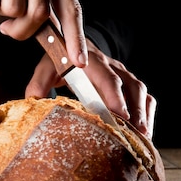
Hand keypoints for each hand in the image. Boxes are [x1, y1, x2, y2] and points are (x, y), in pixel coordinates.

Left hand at [25, 39, 155, 138]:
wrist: (73, 42)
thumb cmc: (59, 59)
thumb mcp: (46, 68)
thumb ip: (38, 85)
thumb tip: (32, 103)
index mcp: (91, 62)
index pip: (106, 78)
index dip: (114, 97)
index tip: (119, 115)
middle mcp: (111, 66)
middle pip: (130, 86)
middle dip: (134, 110)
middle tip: (135, 134)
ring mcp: (123, 73)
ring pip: (140, 91)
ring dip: (143, 114)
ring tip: (143, 137)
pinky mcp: (129, 81)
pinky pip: (146, 96)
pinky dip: (147, 113)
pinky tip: (144, 132)